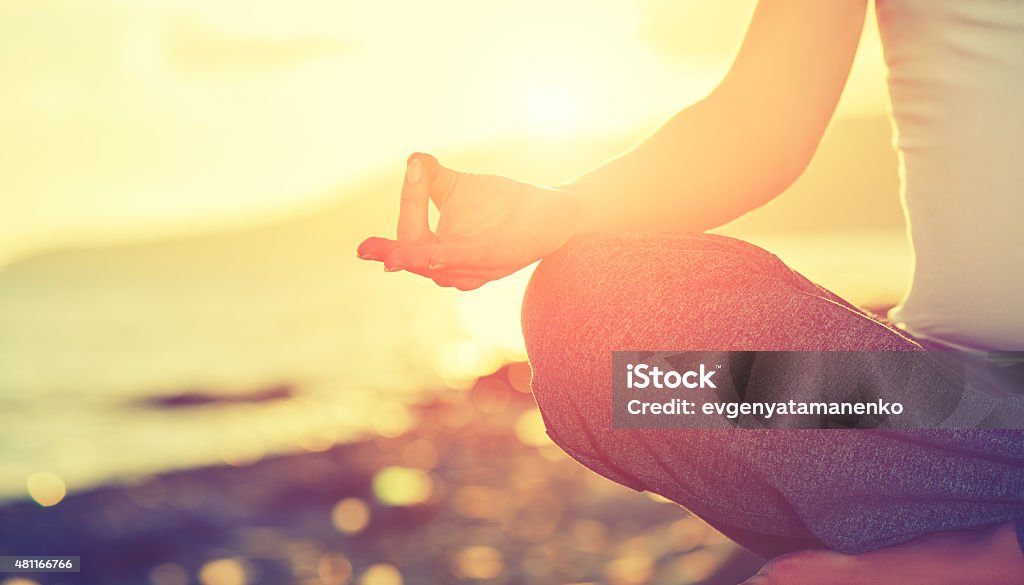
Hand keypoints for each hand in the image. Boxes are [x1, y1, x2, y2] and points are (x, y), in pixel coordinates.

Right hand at [357, 153, 583, 289]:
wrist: (550, 210)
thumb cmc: (501, 204)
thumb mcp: (458, 187)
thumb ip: (430, 177)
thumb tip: (412, 159)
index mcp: (437, 251)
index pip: (409, 234)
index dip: (409, 201)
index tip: (414, 168)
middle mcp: (452, 268)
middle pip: (414, 258)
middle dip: (391, 254)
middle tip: (365, 250)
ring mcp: (475, 268)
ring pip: (438, 266)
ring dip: (416, 261)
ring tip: (392, 257)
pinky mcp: (498, 259)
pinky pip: (469, 261)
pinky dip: (450, 258)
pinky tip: (435, 254)